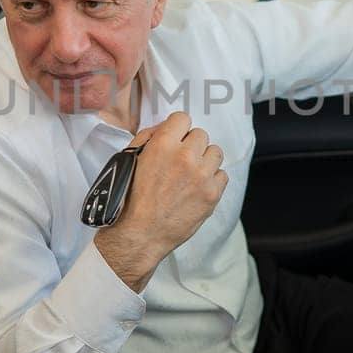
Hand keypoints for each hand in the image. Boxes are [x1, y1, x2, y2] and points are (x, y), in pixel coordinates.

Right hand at [93, 111, 228, 291]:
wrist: (140, 234)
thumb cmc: (130, 200)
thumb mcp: (130, 160)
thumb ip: (148, 138)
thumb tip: (165, 127)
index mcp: (163, 145)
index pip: (183, 118)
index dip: (178, 129)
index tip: (177, 139)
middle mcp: (185, 156)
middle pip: (201, 134)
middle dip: (192, 146)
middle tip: (182, 161)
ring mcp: (202, 175)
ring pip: (215, 153)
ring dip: (205, 161)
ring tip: (192, 176)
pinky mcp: (213, 193)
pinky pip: (222, 175)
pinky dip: (213, 180)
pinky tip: (198, 189)